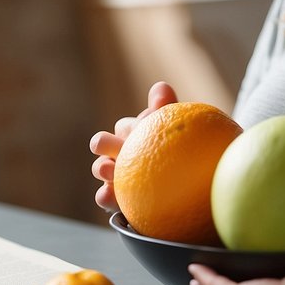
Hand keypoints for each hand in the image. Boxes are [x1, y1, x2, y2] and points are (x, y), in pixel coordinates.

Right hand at [89, 81, 177, 210]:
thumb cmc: (174, 150)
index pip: (126, 126)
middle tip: (114, 146)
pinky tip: (107, 196)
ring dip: (101, 168)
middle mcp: (118, 151)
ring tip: (109, 171)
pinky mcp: (115, 198)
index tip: (142, 130)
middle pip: (103, 143)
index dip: (131, 128)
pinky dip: (103, 196)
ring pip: (101, 168)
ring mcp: (114, 175)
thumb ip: (167, 109)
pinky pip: (104, 197)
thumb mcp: (173, 130)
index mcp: (132, 133)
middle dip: (104, 143)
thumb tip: (161, 86)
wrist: (183, 188)